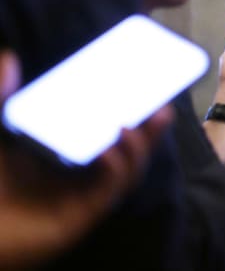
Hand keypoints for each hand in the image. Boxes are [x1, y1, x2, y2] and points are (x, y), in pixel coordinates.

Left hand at [0, 50, 171, 267]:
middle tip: (162, 106)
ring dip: (141, 147)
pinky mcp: (82, 215)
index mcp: (64, 154)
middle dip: (149, 130)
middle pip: (126, 150)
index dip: (128, 110)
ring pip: (127, 170)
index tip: (143, 87)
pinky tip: (112, 150)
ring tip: (143, 122)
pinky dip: (117, 168)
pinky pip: (110, 191)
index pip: (104, 130)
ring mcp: (83, 196)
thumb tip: (8, 57)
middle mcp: (79, 175)